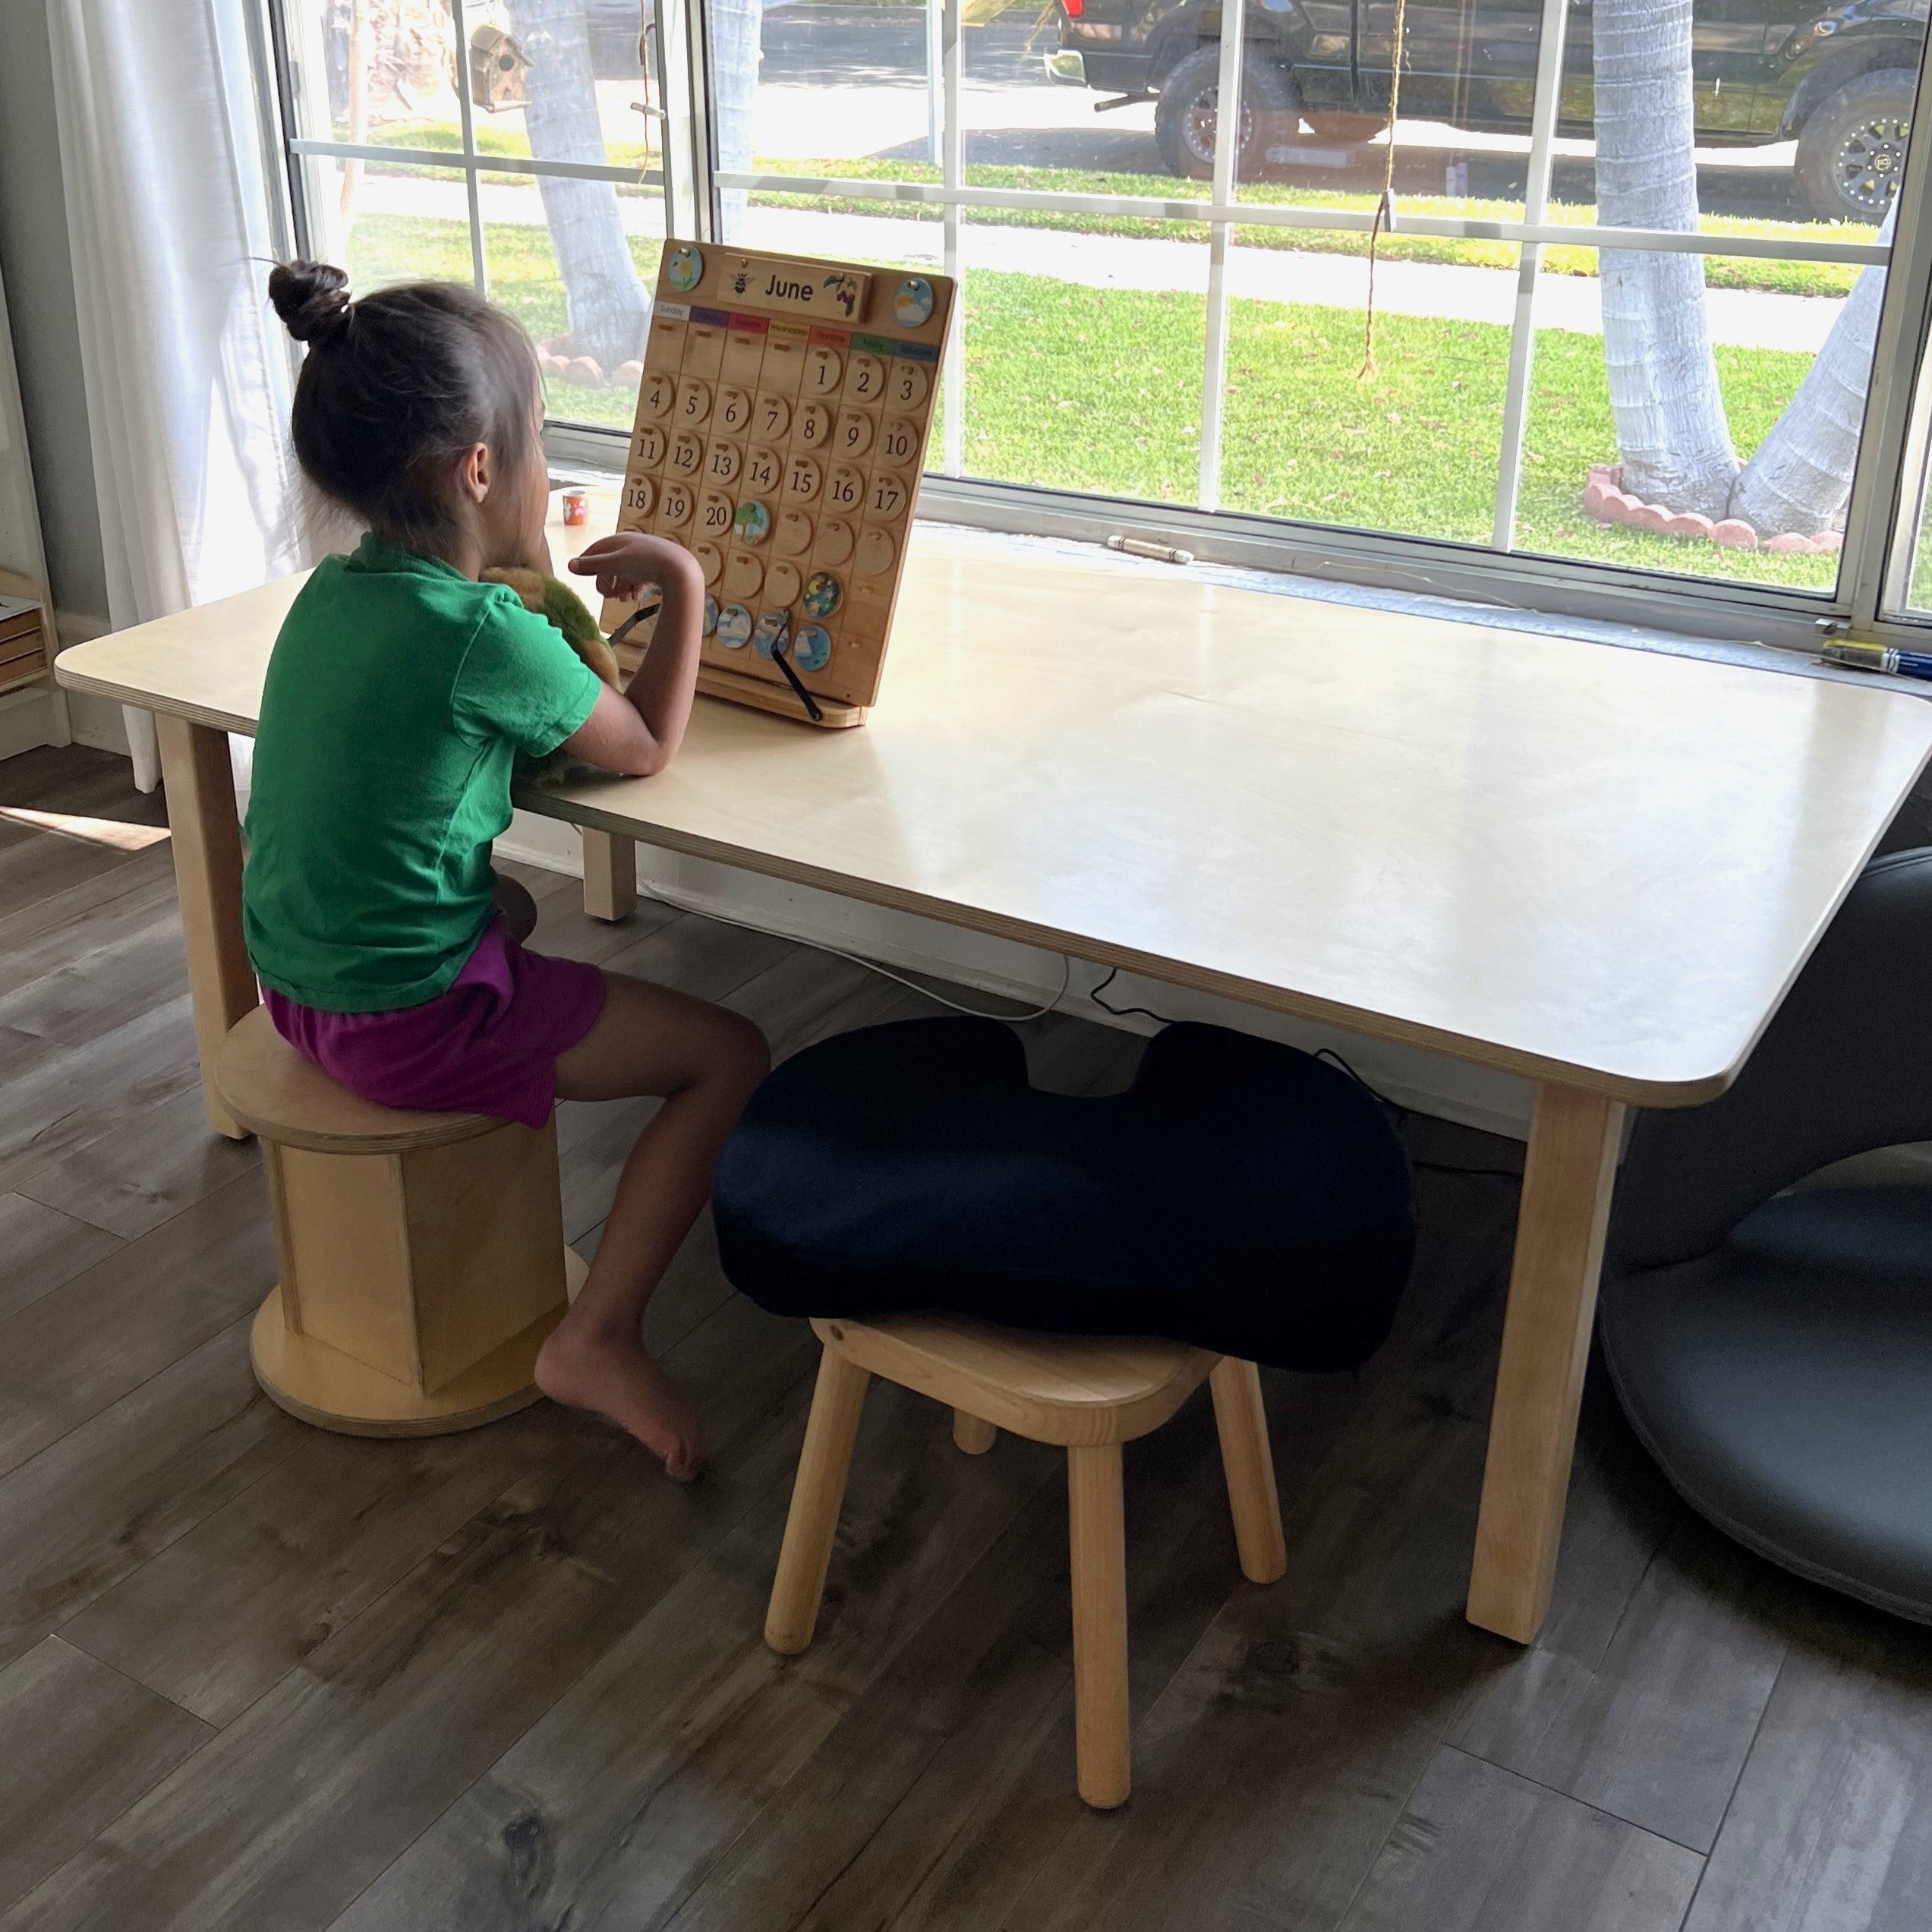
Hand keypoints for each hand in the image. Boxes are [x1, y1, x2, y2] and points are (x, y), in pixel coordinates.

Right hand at [567, 532, 699, 603]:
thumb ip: (592, 566)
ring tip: (624, 599)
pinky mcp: (658, 569)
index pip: (597, 549)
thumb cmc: (645, 563)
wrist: (680, 570)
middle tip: (608, 595)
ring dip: (620, 588)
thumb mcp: (615, 564)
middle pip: (611, 564)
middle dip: (607, 581)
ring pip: (625, 574)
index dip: (588, 563)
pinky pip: (639, 578)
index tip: (584, 578)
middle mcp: (632, 546)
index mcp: (620, 540)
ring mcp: (646, 557)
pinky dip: (634, 588)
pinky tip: (635, 597)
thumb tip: (569, 566)